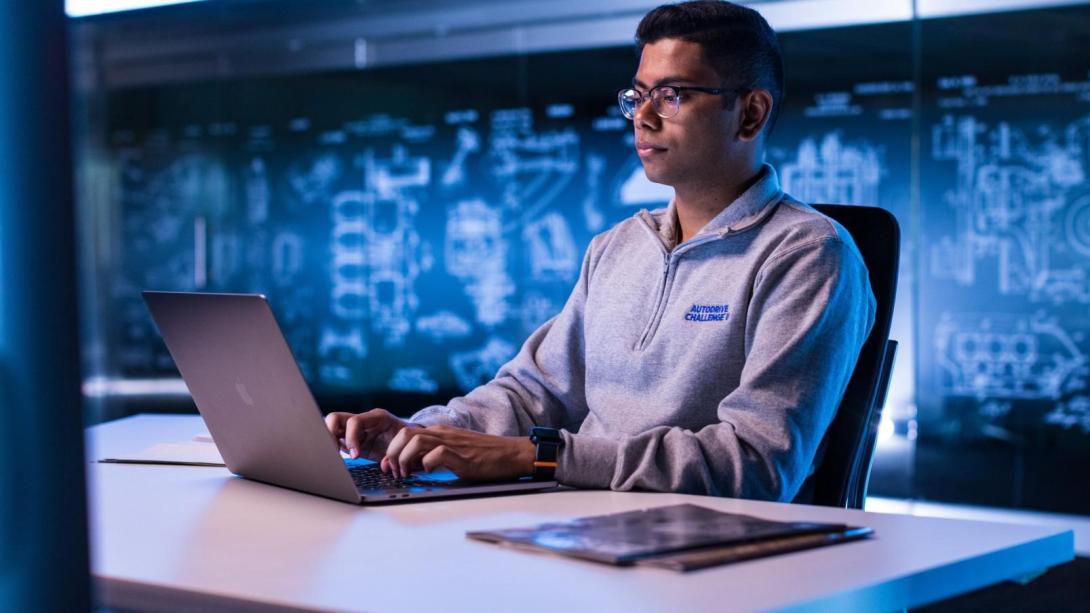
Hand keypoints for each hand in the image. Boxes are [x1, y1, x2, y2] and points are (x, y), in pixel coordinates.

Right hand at [324, 408, 421, 459]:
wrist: (410, 441)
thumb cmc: (408, 441)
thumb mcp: (405, 446)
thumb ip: (394, 454)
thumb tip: (384, 466)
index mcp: (377, 417)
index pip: (355, 421)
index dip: (351, 438)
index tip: (355, 455)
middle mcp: (363, 421)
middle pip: (335, 418)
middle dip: (330, 434)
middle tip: (334, 453)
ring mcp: (354, 430)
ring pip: (331, 427)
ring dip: (328, 440)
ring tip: (332, 456)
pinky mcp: (349, 440)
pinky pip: (334, 439)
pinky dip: (331, 449)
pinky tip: (335, 460)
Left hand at [382, 425, 535, 481]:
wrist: (511, 453)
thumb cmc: (485, 456)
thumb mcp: (453, 454)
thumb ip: (432, 457)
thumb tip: (410, 468)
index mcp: (439, 432)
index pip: (405, 434)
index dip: (392, 451)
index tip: (390, 468)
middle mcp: (442, 433)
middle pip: (404, 434)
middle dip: (394, 453)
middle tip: (397, 472)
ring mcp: (451, 442)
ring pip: (415, 440)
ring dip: (406, 459)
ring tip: (408, 474)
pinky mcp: (461, 455)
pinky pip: (436, 454)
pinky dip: (427, 464)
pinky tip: (431, 473)